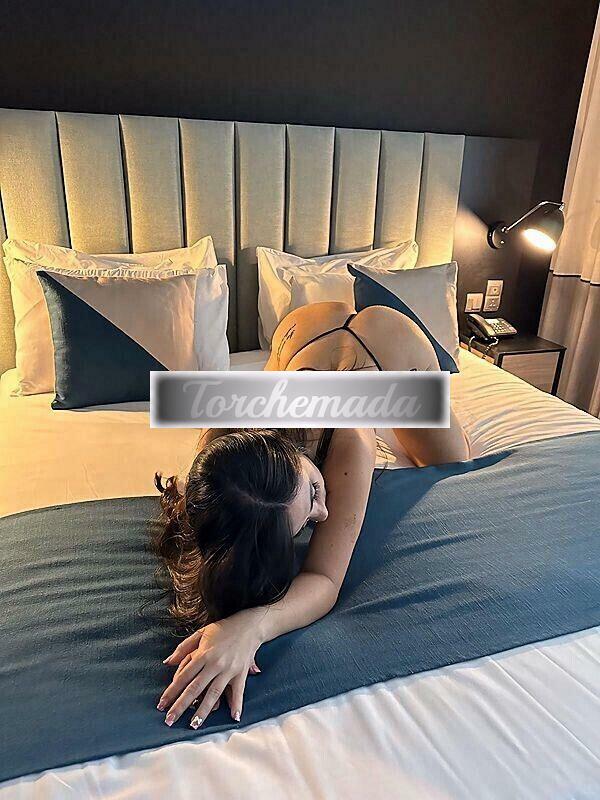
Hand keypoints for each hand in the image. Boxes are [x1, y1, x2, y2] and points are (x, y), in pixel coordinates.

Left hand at [158, 610, 262, 728]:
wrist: (249, 625)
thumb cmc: (223, 629)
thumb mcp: (201, 633)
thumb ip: (183, 648)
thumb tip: (167, 662)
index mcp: (203, 653)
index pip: (184, 676)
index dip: (171, 691)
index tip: (162, 705)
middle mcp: (215, 663)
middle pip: (195, 688)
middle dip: (181, 705)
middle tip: (170, 720)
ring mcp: (229, 670)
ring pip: (214, 693)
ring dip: (203, 710)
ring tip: (194, 724)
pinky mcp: (241, 673)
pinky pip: (238, 691)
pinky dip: (237, 704)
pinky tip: (233, 717)